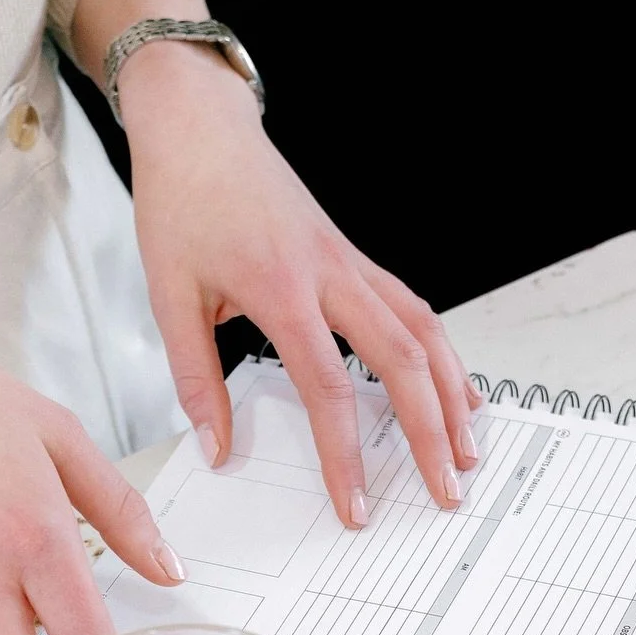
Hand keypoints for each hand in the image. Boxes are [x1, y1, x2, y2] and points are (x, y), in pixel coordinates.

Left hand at [120, 41, 481, 524]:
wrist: (199, 128)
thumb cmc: (181, 202)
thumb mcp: (169, 296)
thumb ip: (195, 379)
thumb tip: (216, 449)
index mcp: (281, 287)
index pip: (328, 389)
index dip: (347, 455)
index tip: (357, 506)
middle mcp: (331, 273)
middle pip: (403, 361)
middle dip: (430, 432)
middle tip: (446, 489)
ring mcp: (350, 262)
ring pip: (424, 331)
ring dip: (451, 394)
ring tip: (466, 449)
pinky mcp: (353, 256)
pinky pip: (412, 308)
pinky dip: (440, 352)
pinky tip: (453, 387)